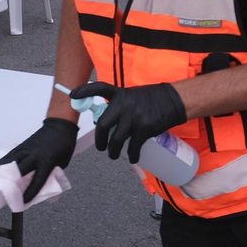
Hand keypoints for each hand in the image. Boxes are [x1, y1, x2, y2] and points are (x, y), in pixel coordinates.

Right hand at [0, 117, 77, 204]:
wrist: (60, 126)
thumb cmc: (64, 145)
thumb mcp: (63, 163)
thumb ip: (53, 173)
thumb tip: (43, 183)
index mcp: (47, 162)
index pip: (37, 180)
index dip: (30, 192)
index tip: (23, 201)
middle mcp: (35, 156)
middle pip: (19, 170)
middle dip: (12, 182)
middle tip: (6, 192)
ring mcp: (27, 149)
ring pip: (11, 161)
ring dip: (3, 170)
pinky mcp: (23, 145)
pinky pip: (11, 154)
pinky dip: (4, 160)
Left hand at [69, 82, 186, 163]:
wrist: (174, 100)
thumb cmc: (152, 98)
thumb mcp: (132, 96)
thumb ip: (120, 105)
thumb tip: (107, 123)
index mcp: (120, 94)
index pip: (99, 89)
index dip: (84, 91)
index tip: (73, 95)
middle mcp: (124, 104)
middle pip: (103, 125)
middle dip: (100, 140)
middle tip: (101, 147)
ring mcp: (134, 117)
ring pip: (116, 140)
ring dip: (113, 151)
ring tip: (114, 155)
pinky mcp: (145, 128)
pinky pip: (134, 146)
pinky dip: (132, 155)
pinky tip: (133, 158)